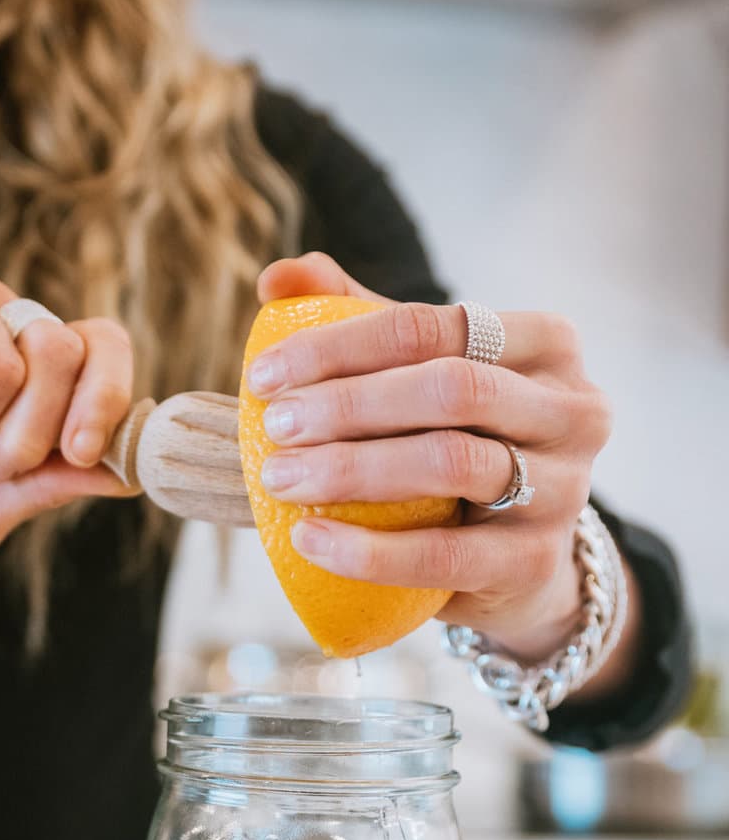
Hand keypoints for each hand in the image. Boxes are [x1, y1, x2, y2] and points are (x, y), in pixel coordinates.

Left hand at [246, 253, 616, 660]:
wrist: (514, 559)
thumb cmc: (457, 442)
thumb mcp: (418, 374)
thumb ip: (355, 316)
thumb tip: (277, 277)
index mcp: (545, 344)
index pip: (432, 326)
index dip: (340, 345)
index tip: (265, 376)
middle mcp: (574, 409)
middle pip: (451, 388)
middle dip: (348, 404)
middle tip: (275, 426)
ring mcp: (566, 488)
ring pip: (452, 463)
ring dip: (351, 469)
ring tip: (280, 480)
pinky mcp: (536, 562)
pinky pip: (444, 556)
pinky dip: (368, 550)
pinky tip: (309, 540)